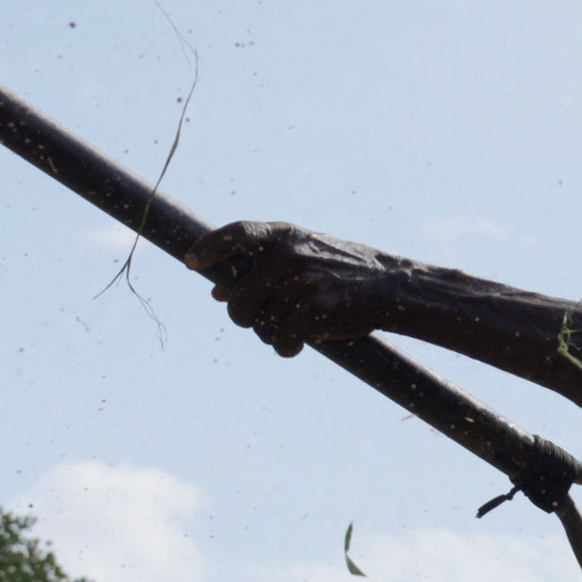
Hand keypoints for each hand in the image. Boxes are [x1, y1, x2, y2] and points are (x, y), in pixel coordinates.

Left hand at [193, 217, 397, 352]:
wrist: (389, 287)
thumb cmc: (339, 271)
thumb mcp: (300, 257)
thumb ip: (260, 269)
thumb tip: (217, 292)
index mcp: (283, 235)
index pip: (238, 234)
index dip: (212, 248)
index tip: (192, 263)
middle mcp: (288, 255)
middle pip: (238, 299)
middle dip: (244, 317)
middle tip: (259, 320)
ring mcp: (301, 281)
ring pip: (260, 324)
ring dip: (270, 333)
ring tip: (291, 327)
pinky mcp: (315, 310)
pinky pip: (281, 340)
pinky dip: (285, 348)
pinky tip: (298, 344)